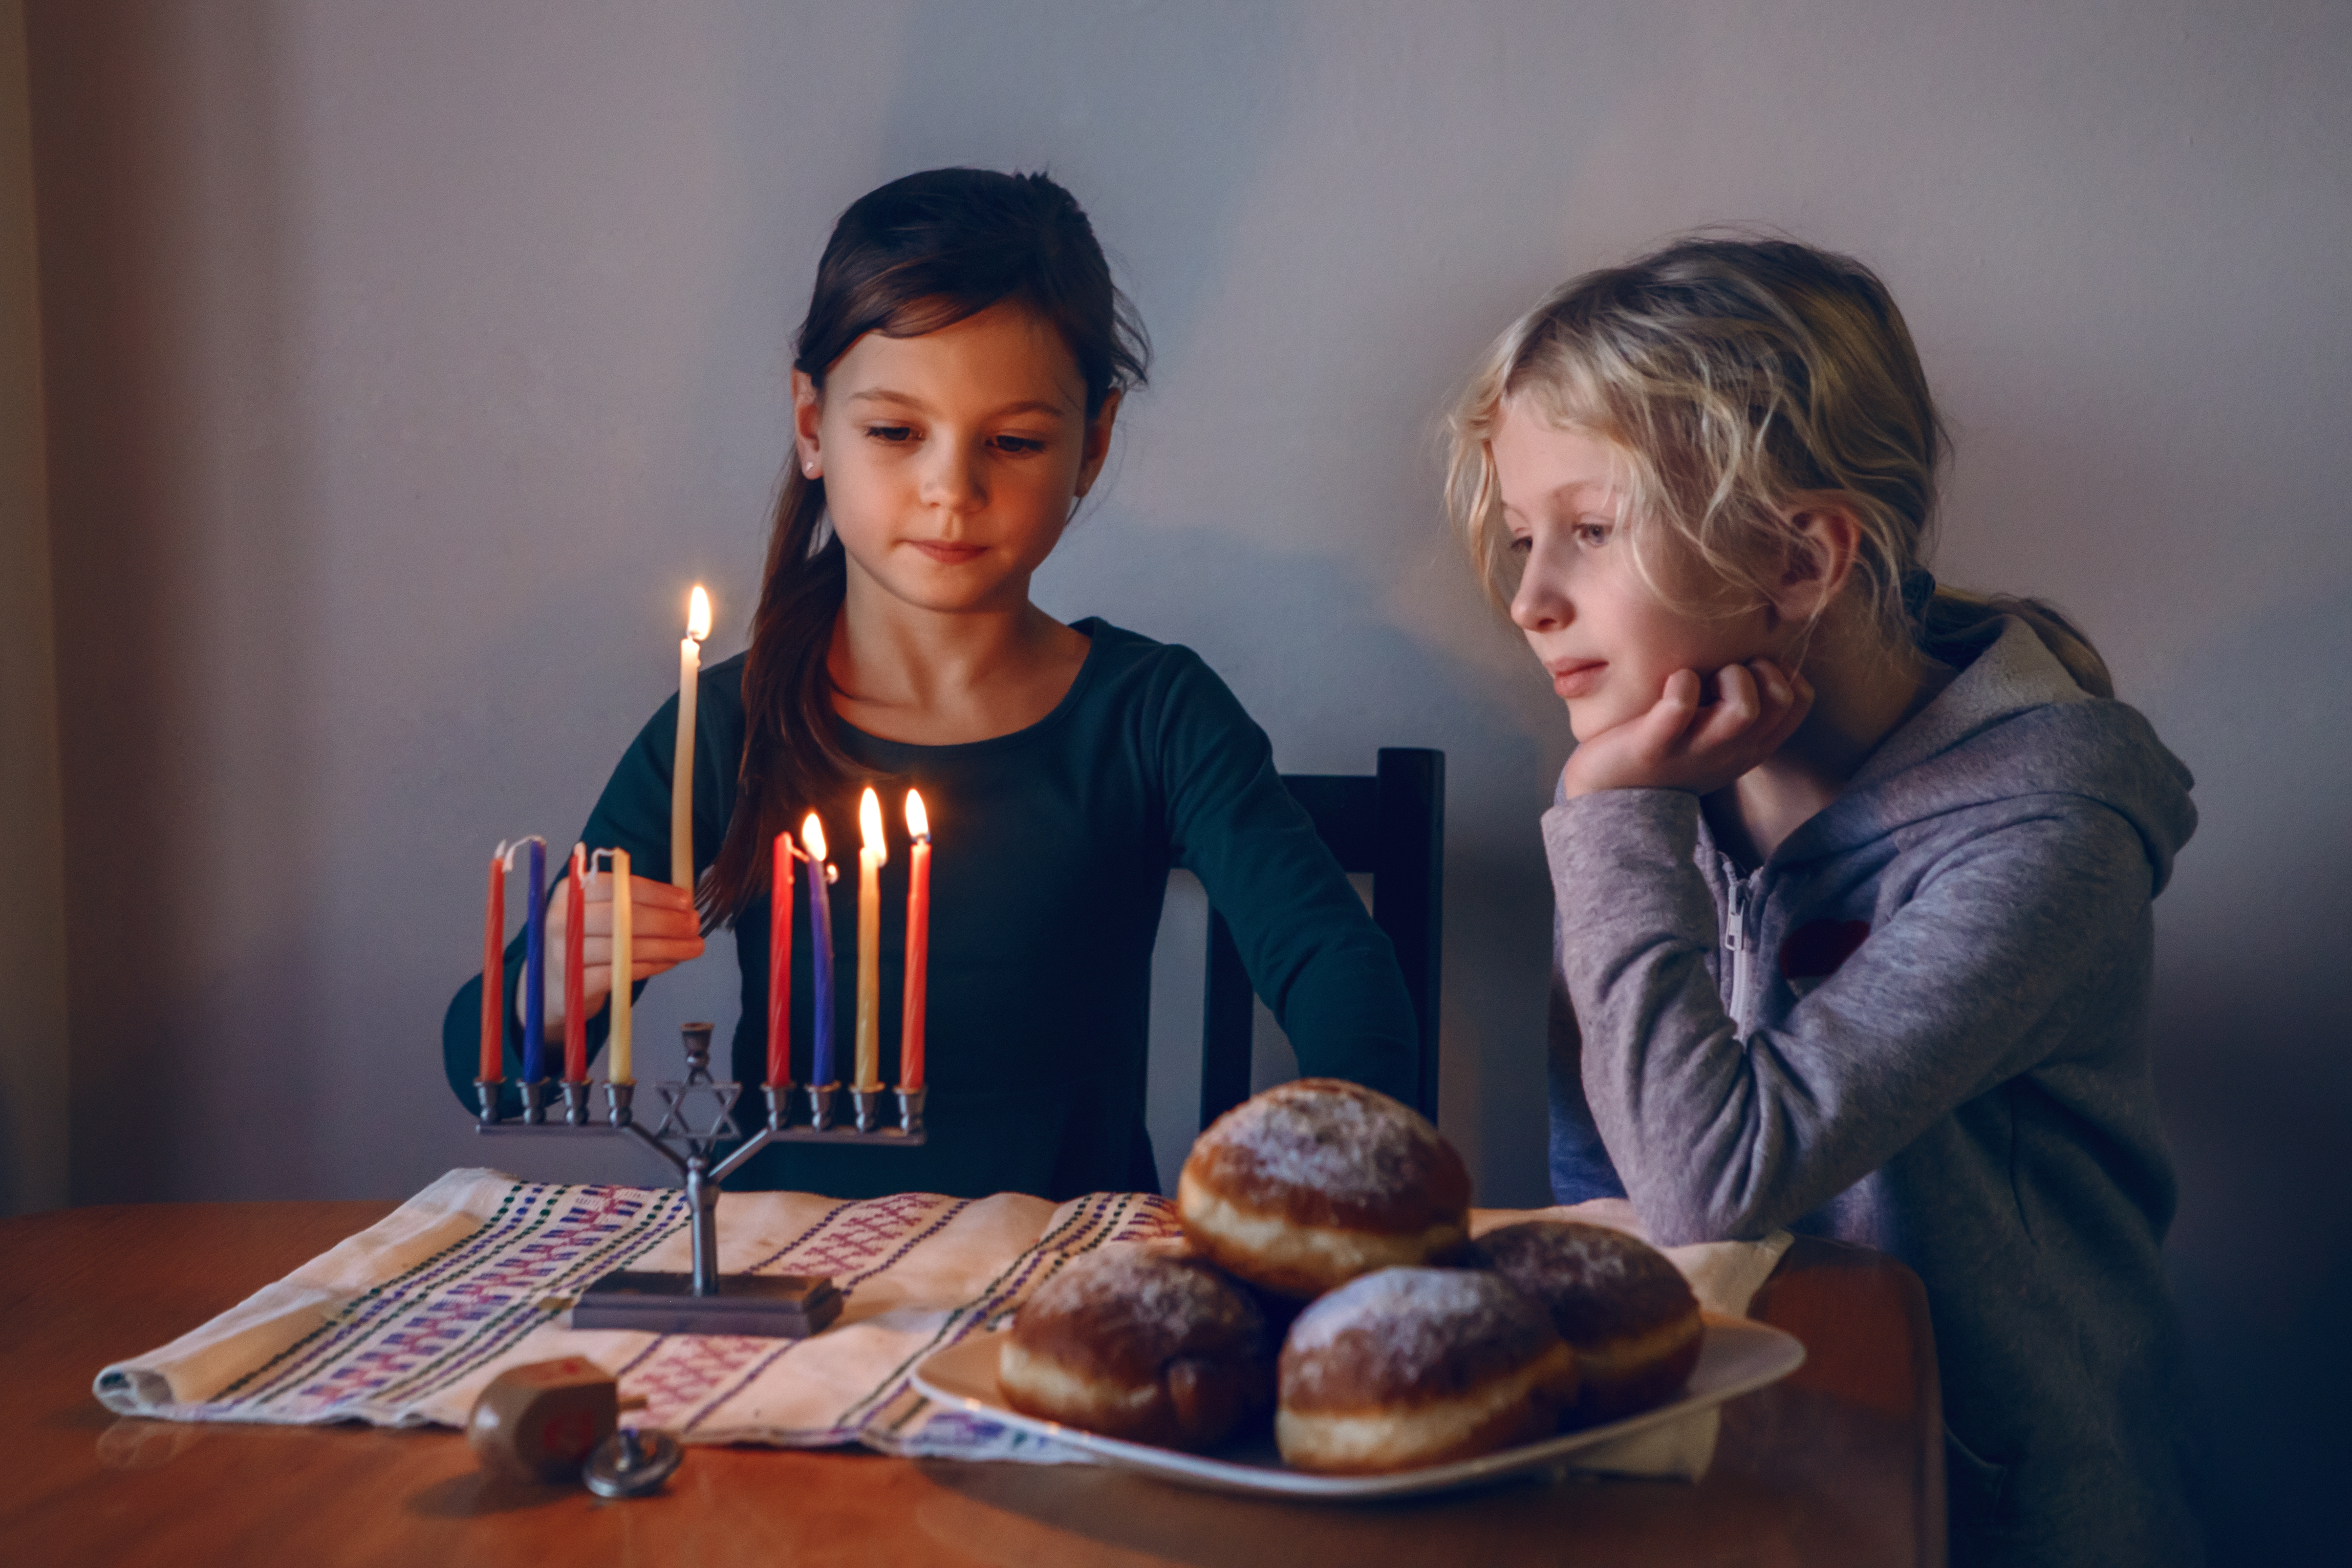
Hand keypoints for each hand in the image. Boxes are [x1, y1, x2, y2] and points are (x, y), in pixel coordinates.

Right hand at [536, 874, 705, 1036]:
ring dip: (666, 946)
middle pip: (622, 917)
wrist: (553, 985)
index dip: (656, 893)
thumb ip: (630, 902)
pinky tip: (669, 961)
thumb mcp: (599, 912)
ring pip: (625, 947)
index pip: (617, 886)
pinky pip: (621, 973)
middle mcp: (562, 919)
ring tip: (693, 946)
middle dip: (666, 921)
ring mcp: (565, 953)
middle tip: (694, 925)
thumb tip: (681, 902)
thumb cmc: (588, 941)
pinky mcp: (574, 984)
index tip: (685, 901)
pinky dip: (651, 966)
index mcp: (571, 892)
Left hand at [1559, 660, 1812, 799]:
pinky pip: (1679, 707)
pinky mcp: (1653, 747)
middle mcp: (1731, 750)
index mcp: (1750, 745)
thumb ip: (1737, 707)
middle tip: (1721, 673)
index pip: (1799, 700)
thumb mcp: (1714, 739)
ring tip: (1700, 679)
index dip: (1782, 670)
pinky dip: (1679, 685)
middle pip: (1782, 698)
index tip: (1748, 668)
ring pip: (1744, 709)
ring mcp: (1694, 751)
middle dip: (1757, 668)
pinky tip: (1670, 684)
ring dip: (1726, 678)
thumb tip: (1749, 656)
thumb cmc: (1665, 756)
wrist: (1611, 804)